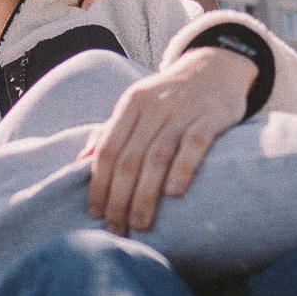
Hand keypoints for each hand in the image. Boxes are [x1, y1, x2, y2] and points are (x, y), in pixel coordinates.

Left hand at [81, 47, 257, 234]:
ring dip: (145, 194)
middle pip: (129, 158)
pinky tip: (174, 194)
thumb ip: (111, 131)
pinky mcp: (212, 116)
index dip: (99, 184)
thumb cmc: (171, 96)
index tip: (95, 214)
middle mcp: (155, 106)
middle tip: (116, 229)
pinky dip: (183, 169)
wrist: (217, 66)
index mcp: (132, 104)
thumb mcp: (138, 105)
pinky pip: (195, 145)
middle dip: (119, 198)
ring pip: (157, 156)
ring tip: (139, 223)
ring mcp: (184, 111)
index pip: (108, 149)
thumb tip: (80, 160)